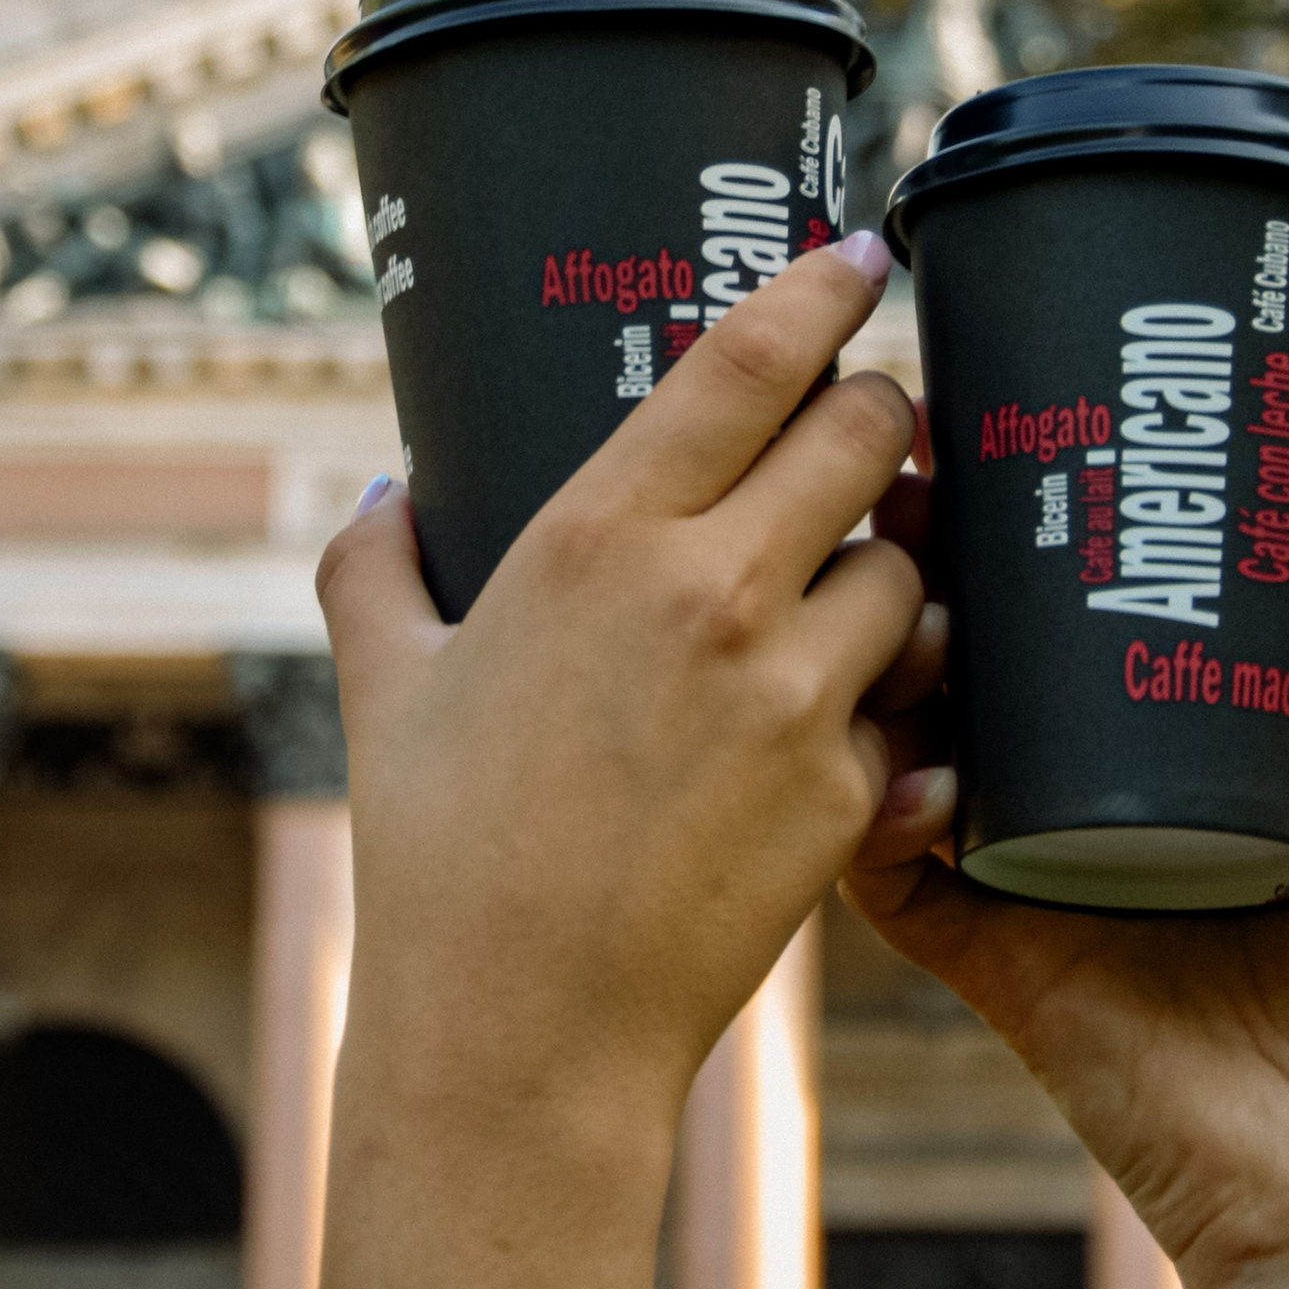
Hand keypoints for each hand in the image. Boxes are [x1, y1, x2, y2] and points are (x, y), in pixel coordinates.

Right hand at [315, 235, 928, 1163]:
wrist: (517, 1034)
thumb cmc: (437, 850)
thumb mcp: (385, 685)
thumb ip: (374, 568)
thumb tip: (381, 495)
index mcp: (601, 536)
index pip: (750, 362)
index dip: (822, 291)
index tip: (860, 255)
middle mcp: (715, 594)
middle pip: (872, 438)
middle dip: (887, 418)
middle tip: (872, 428)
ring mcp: (796, 696)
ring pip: (911, 572)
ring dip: (899, 566)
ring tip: (862, 583)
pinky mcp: (849, 795)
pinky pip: (914, 709)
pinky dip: (898, 702)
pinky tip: (866, 715)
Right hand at [845, 493, 1288, 1288]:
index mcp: (1183, 771)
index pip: (1093, 631)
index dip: (1044, 538)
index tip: (1020, 436)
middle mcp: (1095, 813)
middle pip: (989, 672)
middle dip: (936, 579)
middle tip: (916, 483)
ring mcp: (1036, 886)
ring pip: (921, 754)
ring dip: (885, 676)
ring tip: (892, 597)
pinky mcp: (1001, 971)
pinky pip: (902, 890)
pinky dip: (874, 827)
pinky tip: (886, 768)